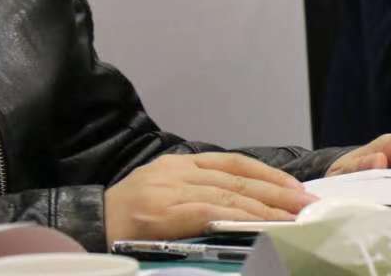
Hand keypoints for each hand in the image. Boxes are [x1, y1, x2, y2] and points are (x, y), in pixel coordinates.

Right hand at [104, 152, 316, 242]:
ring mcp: (170, 191)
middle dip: (277, 191)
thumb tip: (243, 202)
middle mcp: (178, 171)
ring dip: (265, 207)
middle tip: (306, 203)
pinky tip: (259, 223)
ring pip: (229, 195)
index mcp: (180, 163)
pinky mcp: (163, 213)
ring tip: (291, 217)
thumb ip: (198, 190)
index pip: (234, 163)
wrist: (84, 227)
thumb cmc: (126, 216)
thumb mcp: (163, 192)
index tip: (295, 187)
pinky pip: (210, 213)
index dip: (268, 174)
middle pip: (238, 178)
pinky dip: (238, 217)